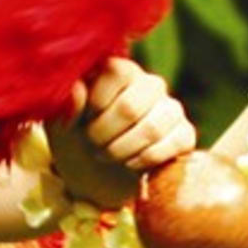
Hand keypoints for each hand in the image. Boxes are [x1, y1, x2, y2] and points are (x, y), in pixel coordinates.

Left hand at [47, 55, 197, 209]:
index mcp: (121, 71)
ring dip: (121, 150)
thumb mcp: (62, 124)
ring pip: (151, 128)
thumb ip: (68, 105)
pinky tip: (129, 163)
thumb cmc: (77, 139)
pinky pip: (172, 144)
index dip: (94, 104)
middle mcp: (150, 84)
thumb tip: (78, 88)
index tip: (83, 120)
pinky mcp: (184, 134)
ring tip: (107, 155)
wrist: (97, 176)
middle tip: (92, 144)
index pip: (115, 72)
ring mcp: (171, 109)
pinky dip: (144, 160)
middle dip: (103, 134)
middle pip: (129, 107)